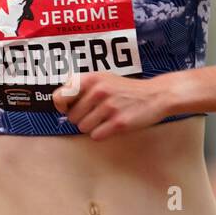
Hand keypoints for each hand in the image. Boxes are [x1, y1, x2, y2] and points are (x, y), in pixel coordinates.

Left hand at [52, 72, 169, 139]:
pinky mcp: (118, 123)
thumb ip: (82, 87)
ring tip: (106, 118)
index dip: (62, 106)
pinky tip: (112, 125)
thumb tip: (60, 104)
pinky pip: (96, 136)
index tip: (69, 109)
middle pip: (72, 117)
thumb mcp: (103, 79)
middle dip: (81, 119)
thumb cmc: (126, 90)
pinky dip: (102, 134)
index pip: (59, 96)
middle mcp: (98, 91)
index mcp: (91, 79)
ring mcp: (108, 107)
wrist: (156, 95)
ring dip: (92, 127)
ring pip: (83, 128)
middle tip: (97, 113)